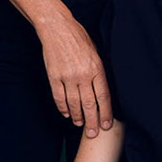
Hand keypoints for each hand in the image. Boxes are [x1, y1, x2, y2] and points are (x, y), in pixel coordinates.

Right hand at [38, 13, 112, 136]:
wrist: (57, 28)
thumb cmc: (78, 37)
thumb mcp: (96, 51)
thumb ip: (98, 71)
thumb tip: (101, 89)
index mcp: (96, 68)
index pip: (103, 96)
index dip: (106, 113)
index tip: (107, 125)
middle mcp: (83, 75)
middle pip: (89, 104)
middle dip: (92, 121)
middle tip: (94, 134)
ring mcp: (68, 76)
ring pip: (74, 103)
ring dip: (77, 117)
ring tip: (79, 125)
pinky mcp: (54, 76)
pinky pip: (59, 97)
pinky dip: (63, 107)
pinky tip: (66, 114)